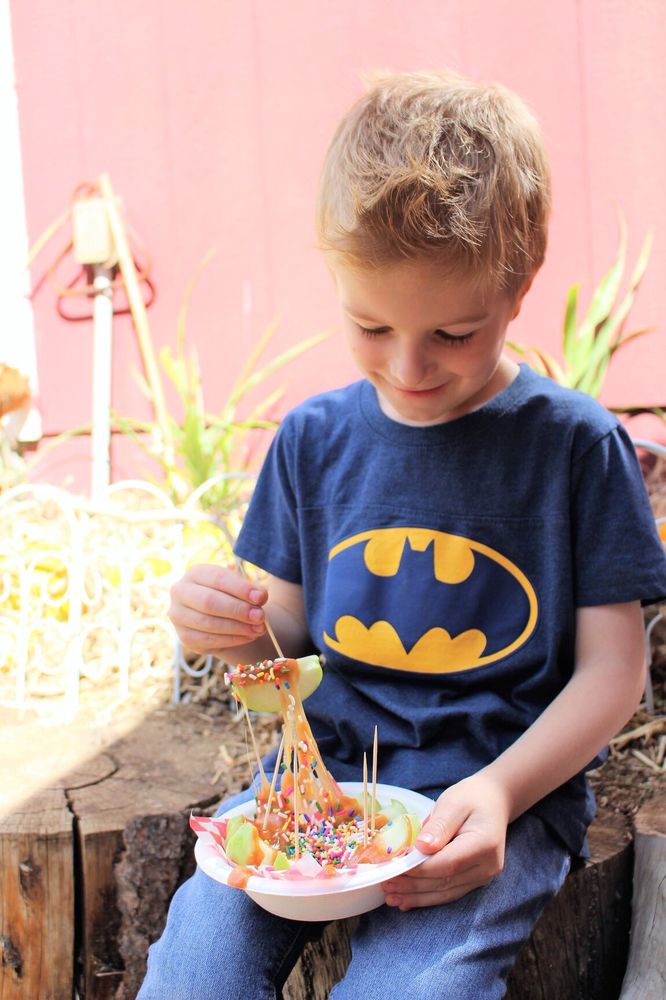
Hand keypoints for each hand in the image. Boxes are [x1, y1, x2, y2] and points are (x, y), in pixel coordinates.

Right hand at [169, 564, 267, 655]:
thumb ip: (250, 590)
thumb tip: (260, 597)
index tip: (261, 597)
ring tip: (258, 629)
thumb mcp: (240, 588)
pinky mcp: (185, 637)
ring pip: (208, 623)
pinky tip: (248, 637)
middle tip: (260, 616)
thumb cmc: (231, 597)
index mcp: (196, 573)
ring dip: (238, 627)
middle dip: (238, 610)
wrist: (219, 618)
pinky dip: (232, 639)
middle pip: (209, 602)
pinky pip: (208, 640)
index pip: (218, 578)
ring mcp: (179, 616)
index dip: (240, 588)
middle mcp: (181, 592)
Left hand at [381, 773, 510, 909]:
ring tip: (390, 897)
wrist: (494, 802)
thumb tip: (421, 848)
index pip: (447, 863)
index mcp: (484, 844)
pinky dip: (427, 897)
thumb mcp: (453, 803)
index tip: (393, 868)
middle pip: (444, 881)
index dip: (418, 870)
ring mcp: (483, 876)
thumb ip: (439, 825)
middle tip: (385, 885)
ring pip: (445, 892)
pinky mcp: (476, 880)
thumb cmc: (471, 798)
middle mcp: (487, 866)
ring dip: (416, 897)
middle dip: (412, 885)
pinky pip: (449, 892)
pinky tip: (407, 901)